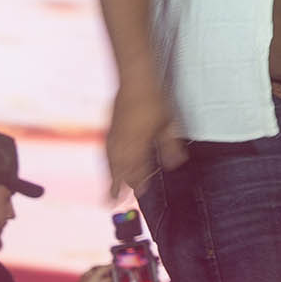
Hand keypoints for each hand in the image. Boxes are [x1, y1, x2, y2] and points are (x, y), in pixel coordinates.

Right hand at [106, 82, 187, 201]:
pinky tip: (107, 163)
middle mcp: (123, 143)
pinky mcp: (110, 127)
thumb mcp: (167, 124)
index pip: (137, 170)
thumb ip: (170, 146)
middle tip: (113, 201)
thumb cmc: (154, 101)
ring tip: (108, 188)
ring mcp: (114, 135)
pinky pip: (105, 150)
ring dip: (110, 175)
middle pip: (119, 170)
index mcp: (138, 144)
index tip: (139, 194)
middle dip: (117, 186)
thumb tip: (175, 163)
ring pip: (109, 161)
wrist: (135, 80)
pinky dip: (106, 161)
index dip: (138, 183)